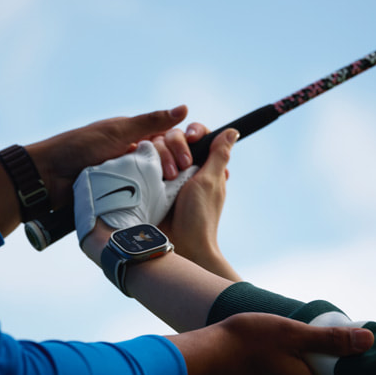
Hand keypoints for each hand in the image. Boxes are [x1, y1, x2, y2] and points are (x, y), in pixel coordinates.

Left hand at [26, 106, 193, 211]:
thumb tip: (184, 108)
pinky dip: (152, 194)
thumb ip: (151, 121)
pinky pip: (143, 192)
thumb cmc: (79, 147)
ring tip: (167, 185)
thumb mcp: (118, 131)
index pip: (167, 137)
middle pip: (164, 156)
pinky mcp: (121, 191)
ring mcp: (127, 173)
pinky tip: (161, 199)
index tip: (185, 158)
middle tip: (174, 175)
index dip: (179, 146)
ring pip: (156, 176)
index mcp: (133, 133)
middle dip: (173, 163)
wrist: (50, 176)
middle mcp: (133, 152)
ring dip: (164, 180)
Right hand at [156, 125, 240, 279]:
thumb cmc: (199, 216)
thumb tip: (232, 131)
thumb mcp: (211, 181)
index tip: (192, 138)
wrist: (179, 243)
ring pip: (157, 146)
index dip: (194, 131)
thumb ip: (219, 155)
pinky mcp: (148, 182)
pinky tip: (148, 169)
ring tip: (167, 177)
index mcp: (204, 165)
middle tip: (181, 168)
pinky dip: (144, 161)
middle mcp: (184, 167)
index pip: (198, 135)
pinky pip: (143, 161)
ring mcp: (165, 174)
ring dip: (163, 157)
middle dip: (176, 146)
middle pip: (174, 137)